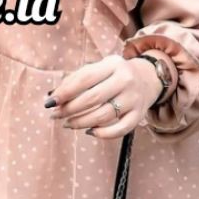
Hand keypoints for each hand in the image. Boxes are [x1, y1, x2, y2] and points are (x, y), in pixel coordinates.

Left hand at [46, 54, 163, 138]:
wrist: (148, 78)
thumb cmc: (114, 74)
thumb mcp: (99, 68)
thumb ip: (77, 79)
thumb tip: (53, 97)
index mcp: (113, 65)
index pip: (85, 78)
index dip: (65, 91)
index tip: (50, 102)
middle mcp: (125, 80)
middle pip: (93, 98)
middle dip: (70, 109)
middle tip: (55, 115)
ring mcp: (133, 99)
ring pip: (103, 115)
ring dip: (81, 122)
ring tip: (67, 124)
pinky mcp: (139, 115)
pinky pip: (120, 129)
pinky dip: (102, 134)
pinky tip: (89, 132)